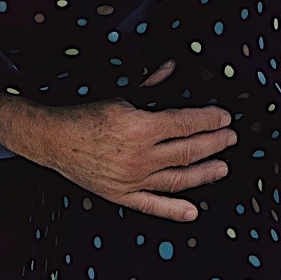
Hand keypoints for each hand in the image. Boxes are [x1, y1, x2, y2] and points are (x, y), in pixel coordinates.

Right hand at [0, 92, 235, 222]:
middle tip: (231, 138)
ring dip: (203, 173)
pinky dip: (174, 210)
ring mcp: (131, 179)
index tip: (224, 117)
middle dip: (213, 143)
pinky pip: (153, 205)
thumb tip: (172, 68)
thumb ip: (147, 82)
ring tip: (223, 166)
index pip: (185, 124)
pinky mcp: (121, 194)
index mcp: (140, 127)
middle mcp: (139, 157)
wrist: (49, 136)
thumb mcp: (116, 88)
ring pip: (177, 179)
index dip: (208, 120)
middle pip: (187, 151)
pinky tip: (193, 211)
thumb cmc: (81, 107)